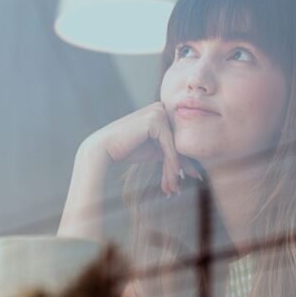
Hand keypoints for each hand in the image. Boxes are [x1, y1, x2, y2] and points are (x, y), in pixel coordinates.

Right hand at [84, 101, 202, 195]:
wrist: (103, 149)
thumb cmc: (126, 149)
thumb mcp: (153, 150)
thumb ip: (168, 150)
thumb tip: (190, 165)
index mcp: (160, 111)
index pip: (176, 138)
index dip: (184, 159)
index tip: (192, 177)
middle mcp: (160, 108)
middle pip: (178, 141)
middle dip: (182, 166)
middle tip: (189, 183)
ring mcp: (158, 112)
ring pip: (175, 145)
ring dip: (175, 169)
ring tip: (175, 188)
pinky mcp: (155, 121)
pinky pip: (169, 146)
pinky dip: (172, 163)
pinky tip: (175, 177)